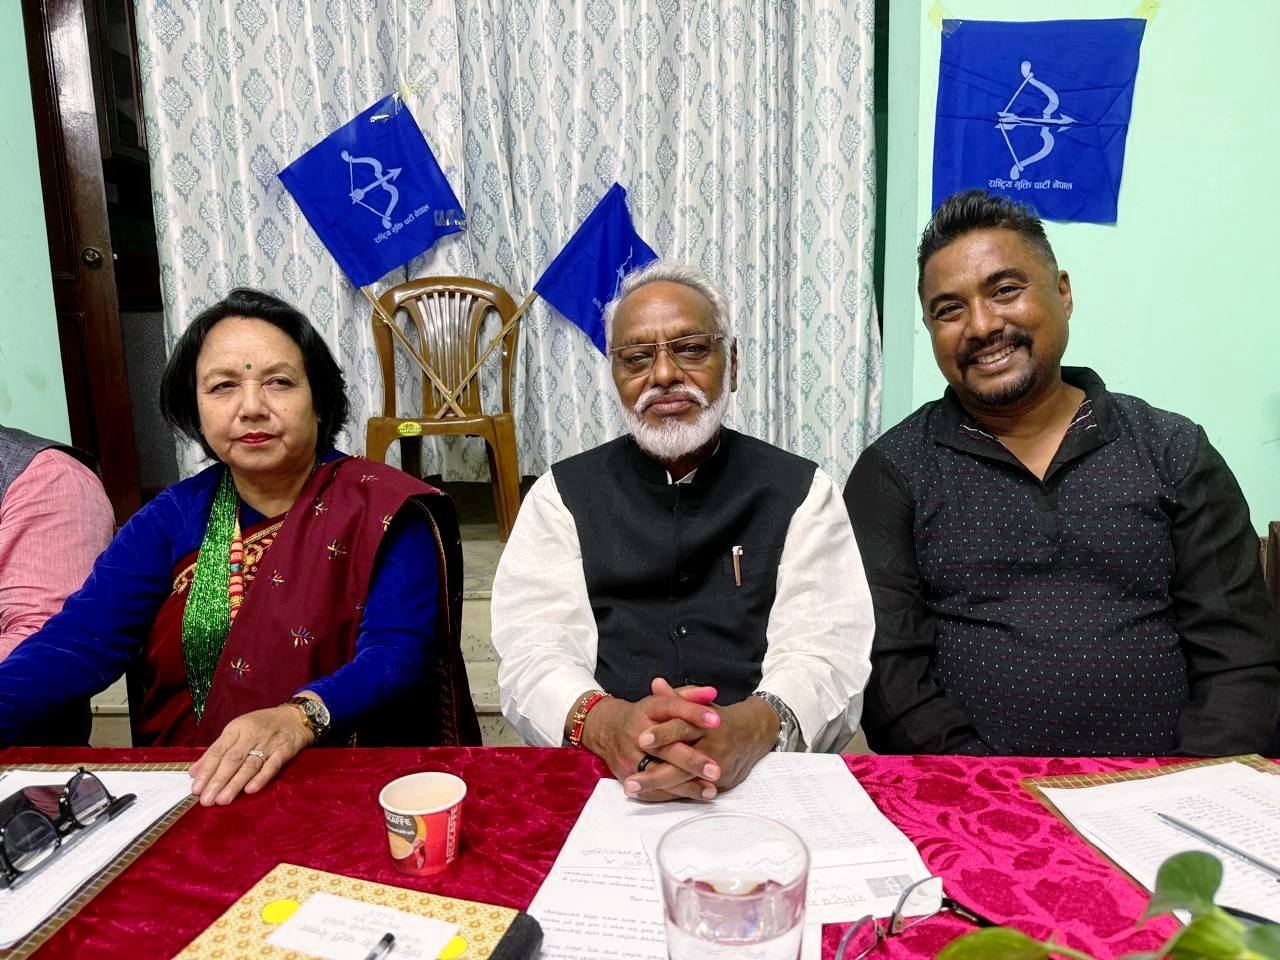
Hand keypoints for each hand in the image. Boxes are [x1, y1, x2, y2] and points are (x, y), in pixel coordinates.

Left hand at [189, 704, 313, 805]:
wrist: (296, 717)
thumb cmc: (262, 725)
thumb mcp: (237, 731)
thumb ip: (216, 750)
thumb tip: (194, 772)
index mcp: (237, 728)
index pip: (218, 751)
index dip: (206, 770)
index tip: (196, 789)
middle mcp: (252, 734)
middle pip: (232, 759)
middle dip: (218, 780)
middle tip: (206, 800)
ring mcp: (269, 742)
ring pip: (250, 765)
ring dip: (235, 784)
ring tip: (222, 800)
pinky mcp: (285, 750)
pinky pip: (272, 765)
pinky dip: (261, 778)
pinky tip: (250, 790)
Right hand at [578, 682, 721, 802]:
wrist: (607, 729)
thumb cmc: (644, 715)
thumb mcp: (663, 700)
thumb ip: (689, 696)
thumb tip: (712, 692)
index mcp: (649, 709)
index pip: (672, 708)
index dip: (694, 713)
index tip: (716, 720)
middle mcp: (637, 732)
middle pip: (666, 748)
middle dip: (691, 760)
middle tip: (715, 770)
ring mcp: (630, 755)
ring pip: (660, 773)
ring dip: (686, 784)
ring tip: (711, 789)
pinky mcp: (626, 773)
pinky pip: (652, 788)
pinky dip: (674, 793)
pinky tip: (695, 795)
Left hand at [625, 680, 778, 796]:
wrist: (753, 734)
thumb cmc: (718, 720)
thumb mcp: (699, 705)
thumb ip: (676, 697)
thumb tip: (656, 683)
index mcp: (706, 724)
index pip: (683, 728)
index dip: (663, 734)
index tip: (641, 740)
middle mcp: (713, 747)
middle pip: (682, 762)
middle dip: (655, 774)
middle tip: (630, 780)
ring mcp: (718, 767)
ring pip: (685, 780)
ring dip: (658, 787)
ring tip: (632, 790)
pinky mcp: (721, 783)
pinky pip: (694, 791)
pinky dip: (671, 794)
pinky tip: (649, 797)